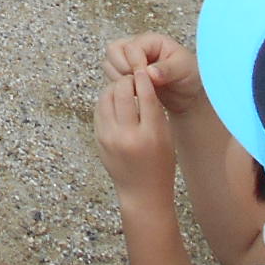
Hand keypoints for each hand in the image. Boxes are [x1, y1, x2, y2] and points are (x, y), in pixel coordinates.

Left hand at [95, 70, 179, 200]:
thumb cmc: (159, 164)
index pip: (146, 97)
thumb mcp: (165, 138)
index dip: (143, 80)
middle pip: (122, 93)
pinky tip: (114, 100)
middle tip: (132, 78)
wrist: (141, 192)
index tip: (143, 72)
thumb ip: (154, 112)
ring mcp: (109, 137)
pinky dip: (106, 100)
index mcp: (150, 135)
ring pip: (106, 98)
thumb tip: (142, 84)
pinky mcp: (99, 139)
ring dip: (114, 88)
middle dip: (127, 81)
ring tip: (123, 87)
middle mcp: (128, 135)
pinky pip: (99, 110)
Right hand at [104, 32, 204, 114]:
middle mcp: (137, 46)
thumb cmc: (190, 76)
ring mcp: (128, 58)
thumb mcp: (184, 70)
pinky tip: (134, 92)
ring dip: (118, 77)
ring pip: (108, 62)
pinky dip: (117, 84)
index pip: (131, 47)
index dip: (135, 64)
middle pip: (113, 49)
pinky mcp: (125, 71)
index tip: (147, 79)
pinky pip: (110, 74)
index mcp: (151, 40)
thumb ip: (167, 70)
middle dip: (122, 68)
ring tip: (137, 88)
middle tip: (138, 83)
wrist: (188, 93)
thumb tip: (149, 73)